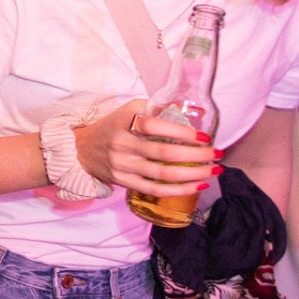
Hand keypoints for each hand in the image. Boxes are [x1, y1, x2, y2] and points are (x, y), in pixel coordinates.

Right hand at [72, 99, 219, 196]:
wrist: (81, 149)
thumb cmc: (112, 126)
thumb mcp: (129, 110)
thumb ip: (157, 109)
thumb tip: (192, 111)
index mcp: (124, 122)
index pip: (155, 126)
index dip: (182, 132)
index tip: (204, 136)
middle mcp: (122, 144)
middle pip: (164, 153)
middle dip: (197, 155)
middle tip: (217, 153)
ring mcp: (122, 165)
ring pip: (163, 174)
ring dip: (194, 174)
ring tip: (214, 170)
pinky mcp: (124, 182)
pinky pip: (156, 190)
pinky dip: (180, 190)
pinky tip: (198, 186)